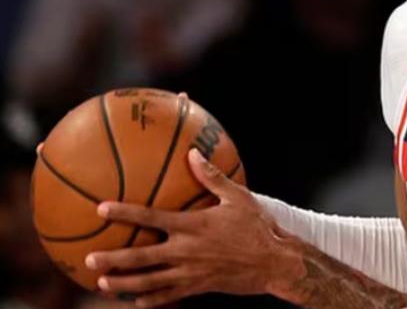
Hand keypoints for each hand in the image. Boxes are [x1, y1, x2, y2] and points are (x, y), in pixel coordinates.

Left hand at [86, 149, 303, 306]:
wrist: (276, 263)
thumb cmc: (259, 227)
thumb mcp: (239, 197)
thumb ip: (212, 177)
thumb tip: (193, 153)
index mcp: (194, 226)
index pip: (151, 218)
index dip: (125, 213)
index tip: (101, 209)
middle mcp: (187, 251)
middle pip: (141, 257)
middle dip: (113, 258)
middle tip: (89, 257)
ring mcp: (191, 272)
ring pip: (149, 281)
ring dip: (123, 283)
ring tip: (101, 283)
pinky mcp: (199, 287)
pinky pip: (169, 296)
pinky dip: (150, 300)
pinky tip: (135, 301)